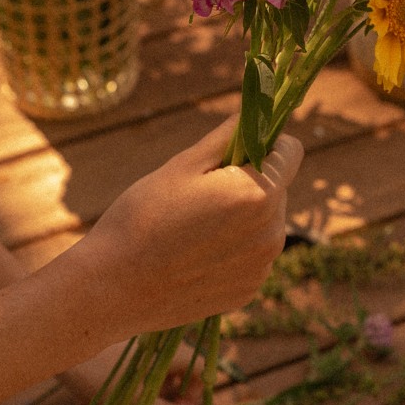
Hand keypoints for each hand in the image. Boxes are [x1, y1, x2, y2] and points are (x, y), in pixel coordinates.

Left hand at [58, 342, 198, 404]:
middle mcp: (161, 343)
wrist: (59, 339)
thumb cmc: (96, 370)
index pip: (201, 370)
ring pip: (161, 371)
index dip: (193, 396)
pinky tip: (115, 397)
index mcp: (171, 351)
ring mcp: (143, 344)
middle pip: (182, 372)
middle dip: (172, 399)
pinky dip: (137, 384)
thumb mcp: (131, 401)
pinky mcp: (124, 347)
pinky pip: (142, 367)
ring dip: (153, 394)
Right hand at [75, 117, 302, 334]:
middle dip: (249, 182)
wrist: (113, 287)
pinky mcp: (248, 292)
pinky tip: (195, 255)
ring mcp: (261, 268)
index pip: (290, 151)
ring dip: (243, 217)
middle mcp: (272, 234)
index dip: (264, 143)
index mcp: (259, 195)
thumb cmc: (143, 216)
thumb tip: (256, 112)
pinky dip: (233, 249)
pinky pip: (252, 255)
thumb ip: (229, 136)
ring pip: (266, 223)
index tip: (233, 151)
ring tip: (193, 227)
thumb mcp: (183, 165)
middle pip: (277, 188)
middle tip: (200, 193)